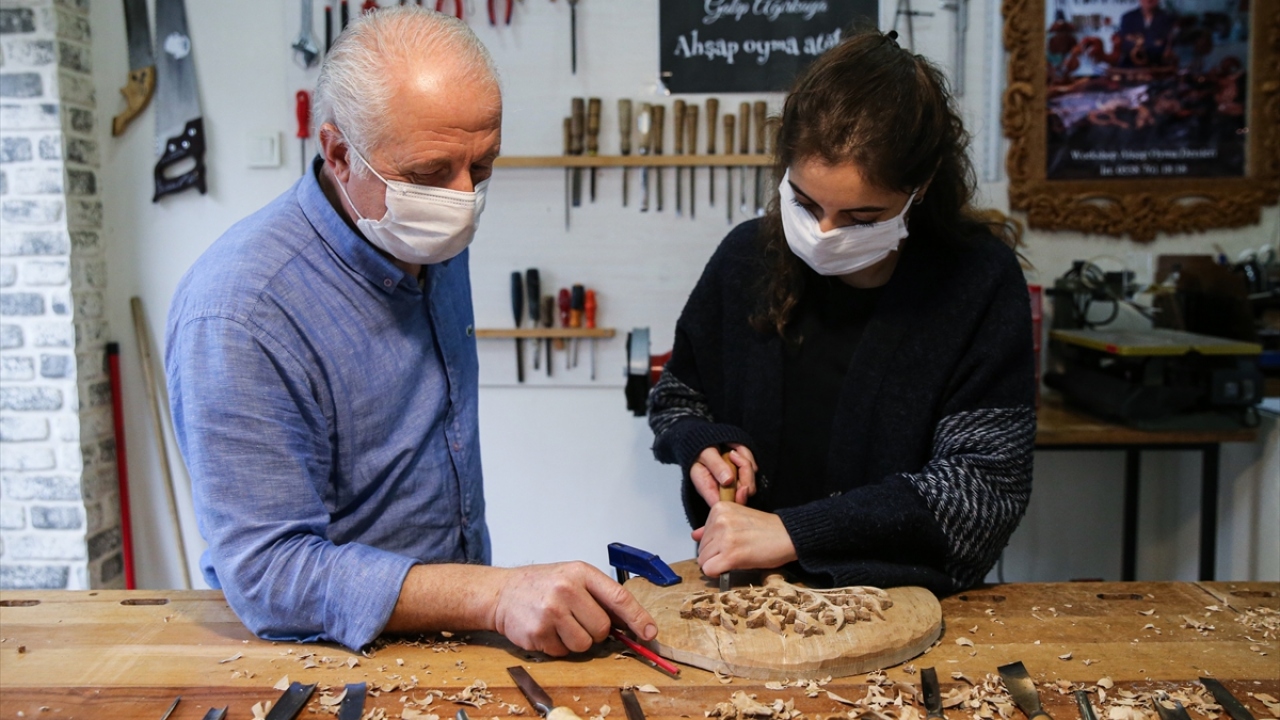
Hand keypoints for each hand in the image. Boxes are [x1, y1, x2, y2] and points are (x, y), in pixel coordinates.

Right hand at [490, 562, 656, 656]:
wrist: (502, 592)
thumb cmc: (542, 585)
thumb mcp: (572, 578)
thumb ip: (600, 597)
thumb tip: (631, 624)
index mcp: (580, 573)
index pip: (618, 597)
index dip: (638, 618)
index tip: (649, 632)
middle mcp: (566, 590)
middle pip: (602, 628)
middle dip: (595, 631)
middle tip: (578, 619)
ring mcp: (550, 612)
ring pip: (584, 645)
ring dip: (576, 641)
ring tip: (560, 623)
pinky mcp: (537, 632)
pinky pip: (563, 652)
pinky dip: (558, 646)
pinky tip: (546, 629)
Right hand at [689, 444, 756, 506]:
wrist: (706, 439)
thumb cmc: (701, 449)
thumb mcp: (705, 454)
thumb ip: (716, 466)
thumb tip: (728, 480)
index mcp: (708, 489)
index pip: (725, 504)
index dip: (737, 500)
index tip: (742, 488)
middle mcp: (723, 490)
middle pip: (743, 494)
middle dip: (744, 473)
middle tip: (733, 455)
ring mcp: (735, 483)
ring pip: (751, 481)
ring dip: (745, 462)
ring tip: (732, 451)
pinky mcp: (743, 475)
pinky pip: (754, 469)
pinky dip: (747, 457)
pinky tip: (736, 451)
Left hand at [691, 503, 796, 576]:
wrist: (788, 536)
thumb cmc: (765, 529)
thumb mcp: (737, 520)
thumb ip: (713, 527)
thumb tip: (694, 535)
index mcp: (719, 509)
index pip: (701, 536)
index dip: (715, 544)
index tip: (732, 542)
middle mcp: (719, 521)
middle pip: (701, 549)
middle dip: (715, 555)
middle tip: (736, 551)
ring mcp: (724, 538)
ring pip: (703, 561)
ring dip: (717, 564)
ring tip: (737, 557)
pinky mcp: (730, 555)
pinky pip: (709, 570)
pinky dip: (718, 573)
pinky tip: (733, 566)